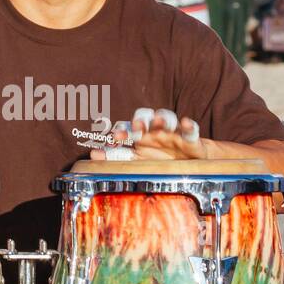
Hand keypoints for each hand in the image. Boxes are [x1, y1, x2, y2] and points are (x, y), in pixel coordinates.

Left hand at [90, 108, 207, 161]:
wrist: (189, 164)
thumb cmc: (160, 161)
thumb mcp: (138, 163)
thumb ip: (117, 158)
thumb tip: (92, 155)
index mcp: (140, 137)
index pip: (128, 129)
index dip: (121, 132)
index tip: (115, 139)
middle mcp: (154, 131)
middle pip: (145, 119)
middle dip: (140, 122)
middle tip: (136, 128)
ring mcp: (172, 133)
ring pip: (166, 119)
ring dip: (161, 119)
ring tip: (158, 122)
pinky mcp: (190, 138)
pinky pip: (191, 130)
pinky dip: (189, 126)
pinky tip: (185, 124)